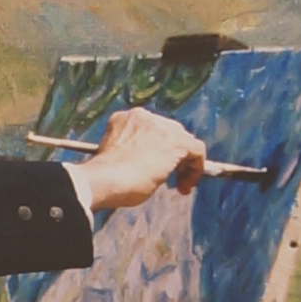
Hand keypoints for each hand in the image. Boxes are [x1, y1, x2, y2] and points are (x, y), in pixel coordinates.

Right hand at [71, 104, 210, 215]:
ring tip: (181, 184)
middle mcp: (144, 117)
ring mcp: (160, 127)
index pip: (152, 129)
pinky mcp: (175, 142)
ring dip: (186, 163)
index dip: (158, 149)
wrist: (103, 180)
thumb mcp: (117, 158)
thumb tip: (148, 166)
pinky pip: (197, 149)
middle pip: (171, 132)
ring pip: (185, 140)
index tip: (157, 168)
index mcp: (125, 119)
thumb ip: (134, 154)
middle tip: (173, 177)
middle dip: (174, 155)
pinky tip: (187, 183)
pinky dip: (196, 167)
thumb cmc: (104, 179)